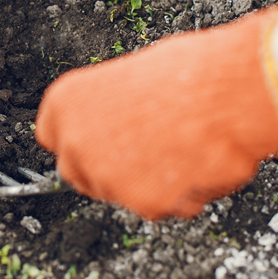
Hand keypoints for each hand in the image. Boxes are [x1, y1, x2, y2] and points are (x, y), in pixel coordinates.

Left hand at [34, 7, 277, 219]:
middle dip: (108, 165)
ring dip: (147, 179)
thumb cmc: (188, 73)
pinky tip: (195, 160)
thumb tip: (118, 122)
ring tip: (181, 143)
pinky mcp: (141, 203)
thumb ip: (109, 106)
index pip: (51, 135)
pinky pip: (160, 205)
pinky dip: (179, 192)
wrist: (226, 94)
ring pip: (121, 191)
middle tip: (145, 147)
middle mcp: (76, 141)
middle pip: (79, 171)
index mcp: (66, 101)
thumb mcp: (133, 75)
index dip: (81, 138)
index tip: (98, 138)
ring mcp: (106, 177)